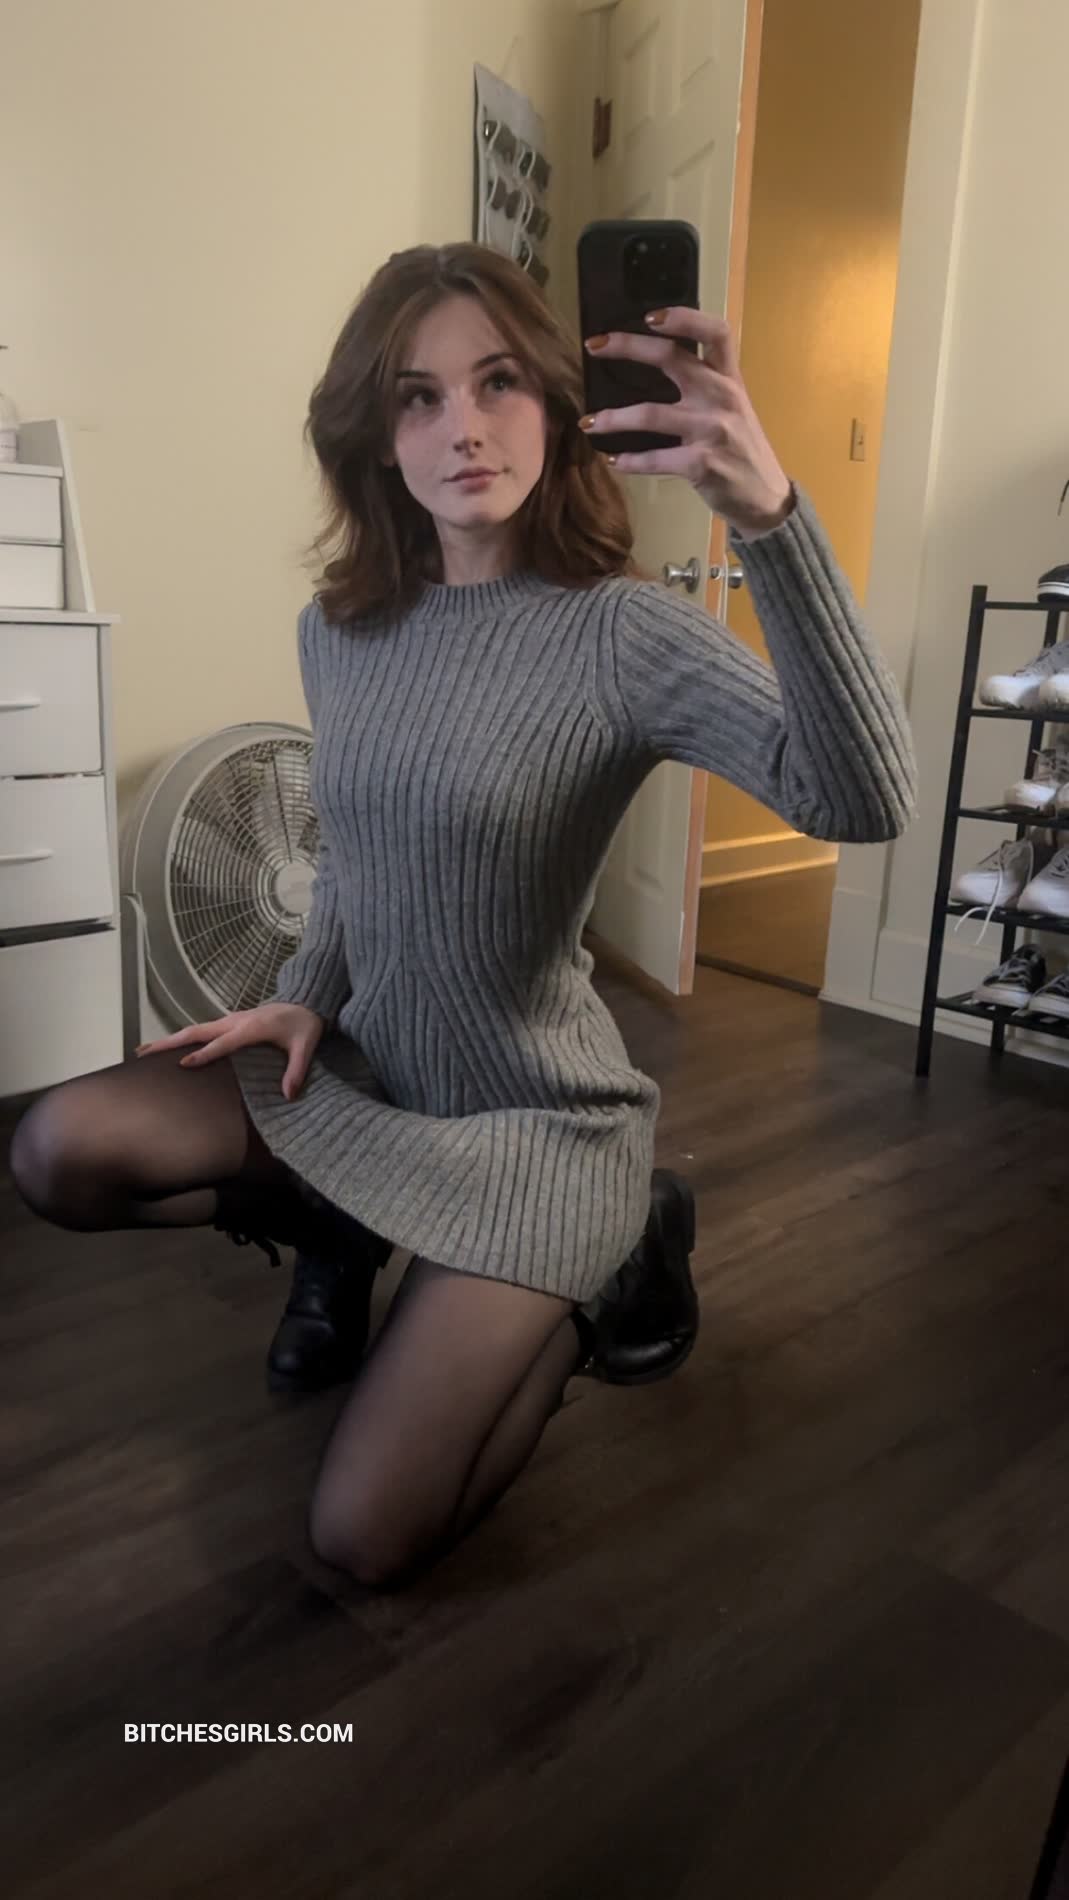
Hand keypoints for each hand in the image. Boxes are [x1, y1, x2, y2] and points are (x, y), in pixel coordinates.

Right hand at [136, 1001, 325, 1101]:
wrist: (306, 1001)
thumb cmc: (305, 1024)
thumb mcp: (306, 1046)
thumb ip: (296, 1070)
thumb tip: (288, 1095)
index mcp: (252, 1028)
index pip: (223, 1042)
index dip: (205, 1053)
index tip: (184, 1064)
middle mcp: (236, 1021)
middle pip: (197, 1031)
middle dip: (170, 1042)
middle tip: (143, 1053)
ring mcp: (230, 1020)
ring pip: (195, 1029)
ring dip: (170, 1039)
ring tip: (144, 1051)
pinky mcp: (230, 1023)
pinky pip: (202, 1030)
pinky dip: (183, 1038)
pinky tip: (170, 1048)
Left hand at [581, 308, 793, 538]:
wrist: (764, 497)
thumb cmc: (741, 448)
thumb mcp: (732, 408)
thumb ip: (704, 385)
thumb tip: (657, 362)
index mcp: (730, 378)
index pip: (715, 333)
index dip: (684, 318)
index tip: (649, 315)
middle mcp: (722, 397)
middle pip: (671, 358)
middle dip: (628, 347)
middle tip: (593, 346)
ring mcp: (712, 430)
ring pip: (650, 414)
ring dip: (612, 418)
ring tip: (588, 422)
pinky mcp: (701, 464)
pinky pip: (654, 459)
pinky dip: (630, 461)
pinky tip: (614, 460)